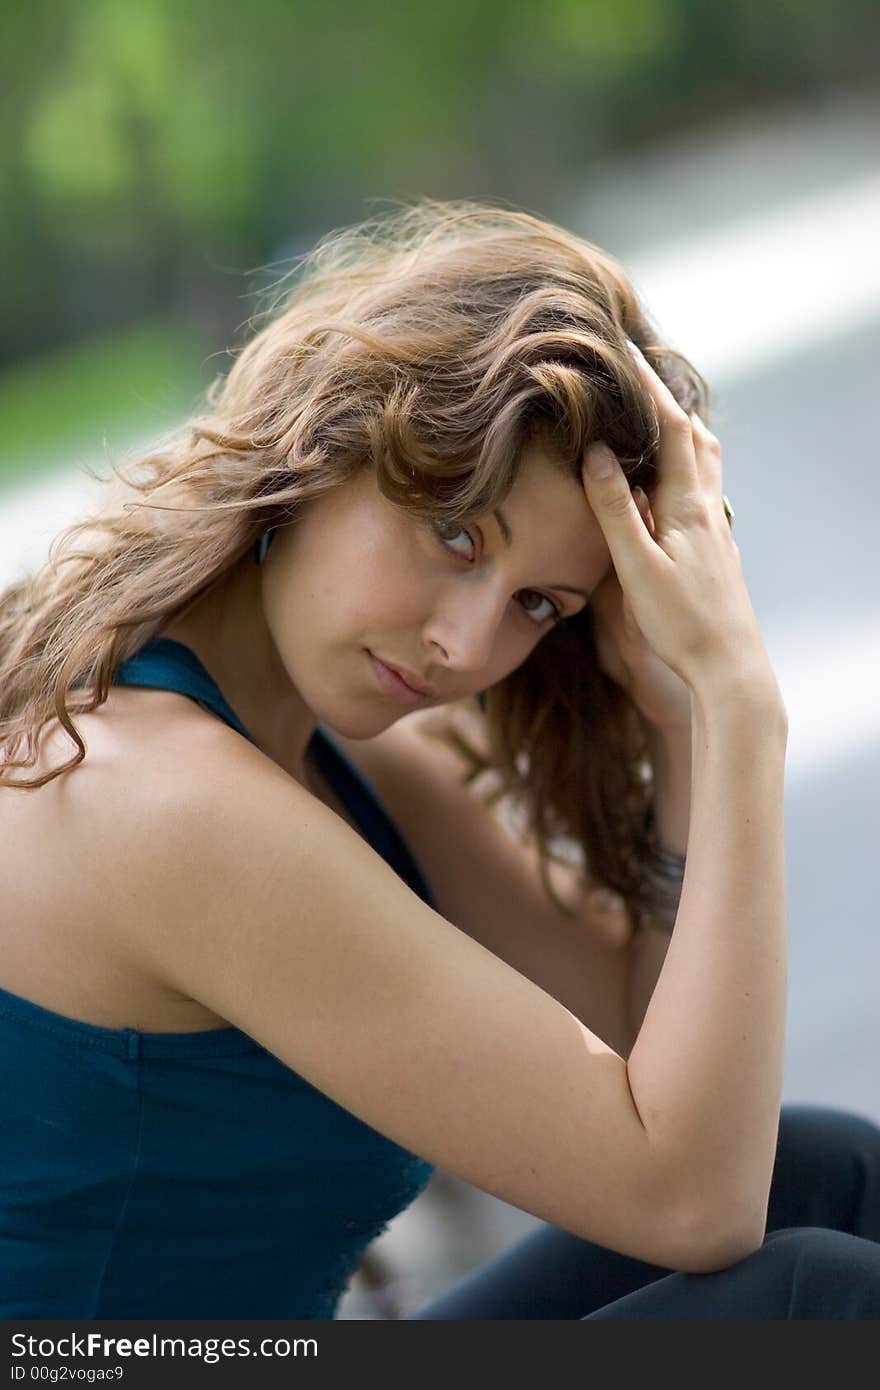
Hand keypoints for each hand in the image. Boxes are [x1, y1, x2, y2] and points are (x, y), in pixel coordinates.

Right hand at [581, 342, 773, 695]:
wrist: (728, 668)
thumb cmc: (681, 623)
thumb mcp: (638, 567)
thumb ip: (616, 510)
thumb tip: (598, 453)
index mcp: (689, 506)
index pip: (672, 428)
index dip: (648, 386)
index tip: (623, 351)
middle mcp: (709, 509)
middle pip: (696, 438)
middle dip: (668, 401)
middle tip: (639, 375)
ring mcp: (716, 530)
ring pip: (704, 465)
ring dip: (681, 434)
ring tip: (654, 418)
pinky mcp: (716, 550)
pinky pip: (701, 491)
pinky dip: (684, 467)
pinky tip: (666, 482)